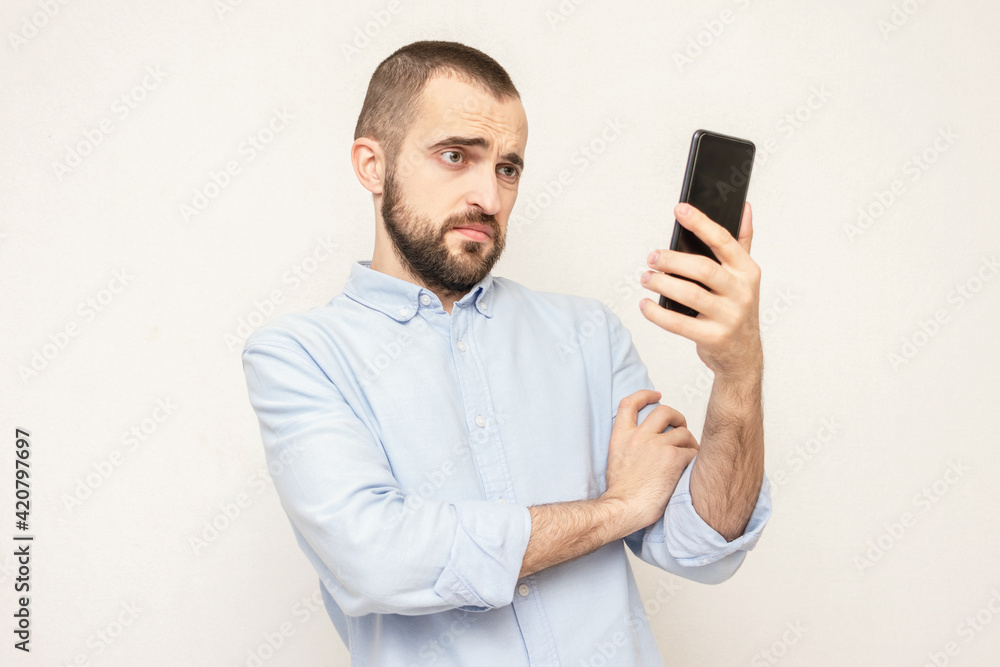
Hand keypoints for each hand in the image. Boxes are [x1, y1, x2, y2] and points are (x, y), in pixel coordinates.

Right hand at [602, 389, 698, 531]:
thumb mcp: (616, 459)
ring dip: (689, 442)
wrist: (623, 509)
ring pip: (683, 432)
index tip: (656, 395)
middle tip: (680, 426)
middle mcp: (638, 436)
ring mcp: (656, 446)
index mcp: (621, 436)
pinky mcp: (673, 458)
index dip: (645, 395)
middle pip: (663, 411)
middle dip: (677, 416)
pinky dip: (694, 459)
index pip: (629, 403)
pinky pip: (692, 451)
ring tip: (688, 455)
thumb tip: (645, 441)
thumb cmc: (622, 493)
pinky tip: (691, 469)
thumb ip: (629, 445)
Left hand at [639, 202, 762, 377]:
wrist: (743, 355)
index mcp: (747, 271)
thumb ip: (743, 242)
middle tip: (652, 258)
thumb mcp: (745, 276)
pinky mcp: (713, 337)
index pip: (723, 241)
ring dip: (662, 284)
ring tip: (646, 278)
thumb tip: (744, 208)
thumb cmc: (737, 309)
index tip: (679, 209)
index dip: (700, 223)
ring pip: (690, 294)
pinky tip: (645, 304)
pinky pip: (679, 324)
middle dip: (672, 260)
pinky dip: (657, 314)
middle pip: (702, 268)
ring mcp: (728, 316)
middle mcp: (741, 292)